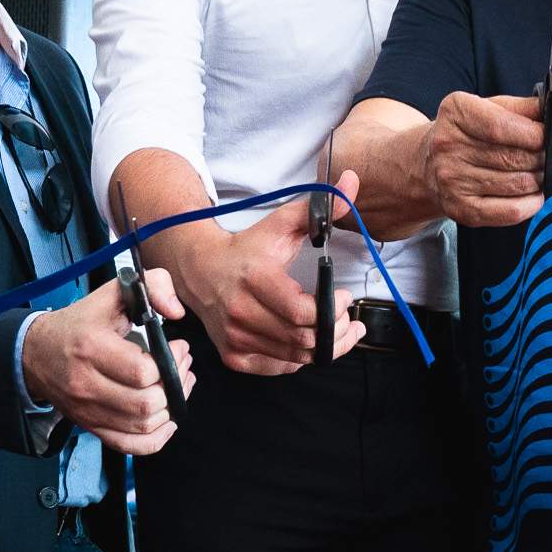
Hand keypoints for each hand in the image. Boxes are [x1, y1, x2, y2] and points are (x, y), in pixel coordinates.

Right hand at [23, 275, 197, 454]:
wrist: (36, 353)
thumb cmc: (79, 323)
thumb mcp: (112, 293)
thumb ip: (151, 285)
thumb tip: (176, 311)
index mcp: (91, 347)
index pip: (143, 372)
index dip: (171, 362)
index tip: (177, 347)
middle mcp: (87, 384)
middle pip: (146, 403)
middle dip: (176, 385)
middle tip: (181, 367)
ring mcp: (88, 410)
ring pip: (142, 425)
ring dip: (171, 408)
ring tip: (178, 385)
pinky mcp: (91, 426)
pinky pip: (129, 445)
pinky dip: (156, 438)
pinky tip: (168, 420)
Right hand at [177, 173, 368, 373]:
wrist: (200, 269)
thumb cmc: (246, 248)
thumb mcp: (280, 223)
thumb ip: (318, 208)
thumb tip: (351, 183)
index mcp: (255, 279)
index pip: (301, 312)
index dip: (331, 310)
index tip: (343, 296)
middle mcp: (240, 312)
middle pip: (302, 339)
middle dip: (335, 331)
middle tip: (347, 319)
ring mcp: (234, 337)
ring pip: (294, 358)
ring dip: (325, 348)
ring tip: (341, 332)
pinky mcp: (233, 355)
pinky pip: (278, 368)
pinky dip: (299, 359)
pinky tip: (310, 343)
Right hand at [417, 82, 551, 227]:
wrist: (429, 165)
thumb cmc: (472, 132)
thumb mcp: (496, 109)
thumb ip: (535, 104)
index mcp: (456, 112)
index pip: (503, 127)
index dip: (538, 135)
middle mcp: (448, 146)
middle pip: (514, 158)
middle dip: (550, 157)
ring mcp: (452, 181)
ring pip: (517, 184)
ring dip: (547, 178)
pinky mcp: (461, 209)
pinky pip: (510, 211)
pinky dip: (533, 202)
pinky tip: (539, 192)